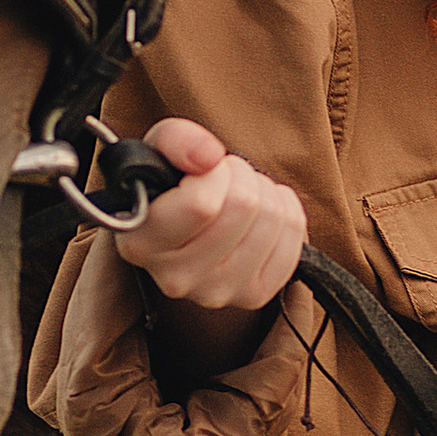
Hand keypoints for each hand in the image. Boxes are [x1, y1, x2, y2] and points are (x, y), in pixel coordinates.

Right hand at [113, 117, 306, 316]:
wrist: (181, 226)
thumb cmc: (167, 185)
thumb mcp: (159, 149)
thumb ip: (176, 140)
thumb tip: (210, 156)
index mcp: (142, 244)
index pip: (202, 204)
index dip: (214, 172)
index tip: (203, 169)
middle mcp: (176, 278)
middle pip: (244, 206)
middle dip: (241, 176)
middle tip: (225, 178)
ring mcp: (216, 293)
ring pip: (273, 219)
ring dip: (263, 191)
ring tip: (240, 194)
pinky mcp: (252, 295)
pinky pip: (295, 239)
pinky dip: (287, 212)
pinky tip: (261, 213)